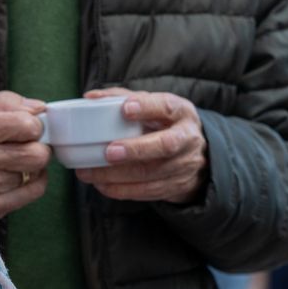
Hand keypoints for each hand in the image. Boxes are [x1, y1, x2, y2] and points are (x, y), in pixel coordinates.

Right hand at [0, 92, 49, 217]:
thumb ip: (8, 102)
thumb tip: (40, 109)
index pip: (28, 125)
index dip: (33, 124)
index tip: (25, 127)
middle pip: (38, 154)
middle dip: (37, 146)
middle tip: (25, 144)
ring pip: (36, 172)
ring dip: (30, 165)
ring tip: (12, 160)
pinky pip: (34, 192)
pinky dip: (34, 182)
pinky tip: (19, 173)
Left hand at [78, 89, 207, 203]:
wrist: (197, 155)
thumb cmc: (167, 125)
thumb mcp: (155, 107)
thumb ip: (124, 98)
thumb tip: (91, 97)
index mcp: (181, 113)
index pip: (167, 107)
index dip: (146, 107)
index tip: (124, 109)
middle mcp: (187, 138)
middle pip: (165, 145)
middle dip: (136, 149)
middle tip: (109, 152)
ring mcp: (184, 165)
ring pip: (151, 174)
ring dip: (118, 175)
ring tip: (90, 173)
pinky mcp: (176, 186)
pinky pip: (147, 192)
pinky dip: (121, 190)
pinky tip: (102, 185)